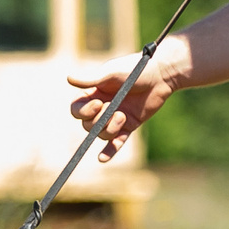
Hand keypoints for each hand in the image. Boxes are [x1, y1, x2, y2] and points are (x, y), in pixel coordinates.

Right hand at [67, 48, 181, 160]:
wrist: (160, 75)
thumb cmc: (134, 69)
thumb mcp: (111, 73)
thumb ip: (91, 79)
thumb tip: (68, 78)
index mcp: (93, 93)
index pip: (77, 110)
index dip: (83, 112)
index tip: (98, 104)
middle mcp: (101, 107)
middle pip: (87, 125)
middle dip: (98, 121)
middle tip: (113, 108)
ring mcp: (115, 118)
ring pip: (102, 134)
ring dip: (109, 129)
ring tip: (123, 116)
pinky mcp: (129, 126)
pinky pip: (116, 142)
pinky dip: (109, 151)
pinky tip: (102, 159)